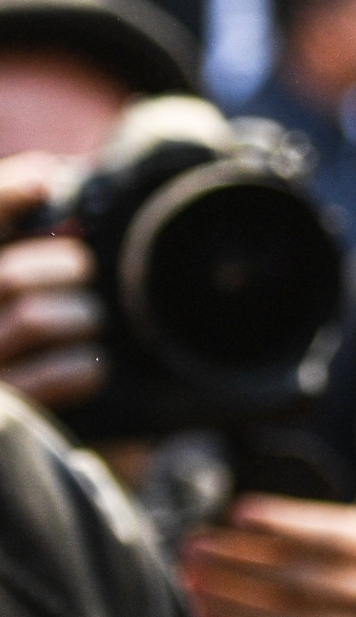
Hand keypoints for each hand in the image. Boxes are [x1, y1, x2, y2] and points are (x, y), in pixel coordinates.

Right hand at [0, 154, 105, 410]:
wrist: (10, 441)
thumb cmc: (12, 346)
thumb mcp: (6, 287)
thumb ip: (8, 234)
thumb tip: (48, 175)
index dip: (3, 197)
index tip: (46, 181)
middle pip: (10, 277)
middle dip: (63, 268)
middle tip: (79, 271)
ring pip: (37, 320)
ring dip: (80, 317)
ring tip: (83, 324)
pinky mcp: (7, 415)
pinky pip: (66, 373)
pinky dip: (87, 366)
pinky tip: (87, 366)